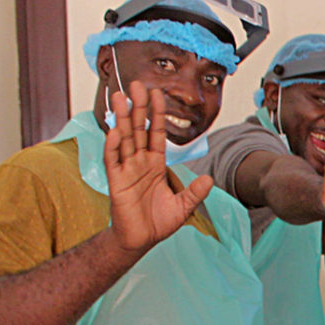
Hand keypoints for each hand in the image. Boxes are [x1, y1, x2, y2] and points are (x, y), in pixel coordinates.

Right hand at [104, 82, 212, 252]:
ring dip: (122, 118)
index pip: (156, 134)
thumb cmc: (158, 222)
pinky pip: (114, 160)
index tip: (158, 93)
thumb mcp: (183, 206)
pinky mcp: (116, 181)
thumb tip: (210, 179)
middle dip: (138, 107)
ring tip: (121, 97)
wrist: (140, 240)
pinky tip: (115, 130)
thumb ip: (195, 192)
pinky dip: (114, 145)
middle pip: (138, 129)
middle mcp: (139, 162)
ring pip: (124, 139)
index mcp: (155, 165)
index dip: (157, 114)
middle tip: (137, 84)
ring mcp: (126, 170)